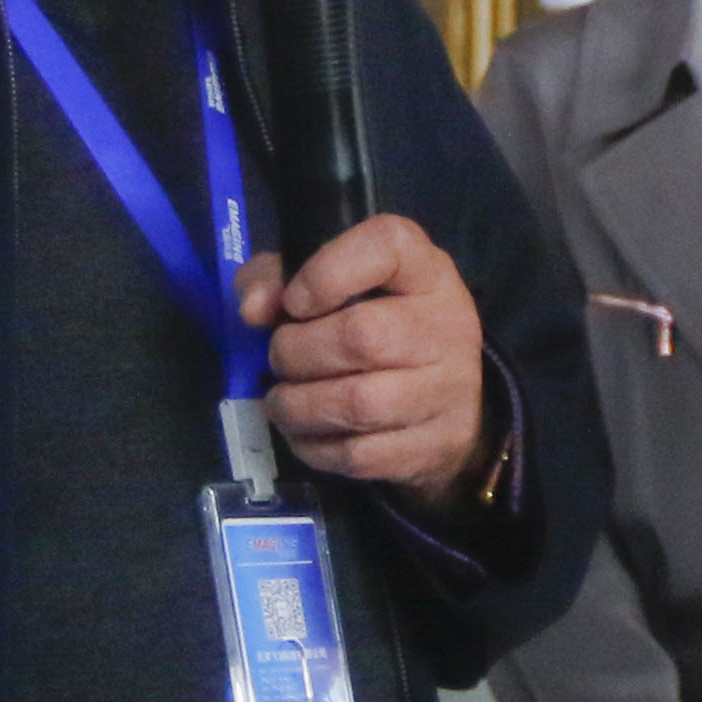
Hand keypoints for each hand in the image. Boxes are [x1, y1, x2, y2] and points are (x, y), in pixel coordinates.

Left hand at [241, 216, 491, 505]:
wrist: (449, 399)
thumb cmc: (378, 324)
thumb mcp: (332, 284)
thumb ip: (278, 279)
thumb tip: (252, 310)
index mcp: (425, 269)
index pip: (386, 247)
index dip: (325, 272)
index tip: (293, 301)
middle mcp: (448, 323)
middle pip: (361, 336)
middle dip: (296, 352)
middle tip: (279, 359)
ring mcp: (450, 387)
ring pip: (358, 403)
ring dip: (298, 406)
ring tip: (282, 400)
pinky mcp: (438, 443)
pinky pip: (361, 454)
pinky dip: (316, 447)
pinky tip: (307, 433)